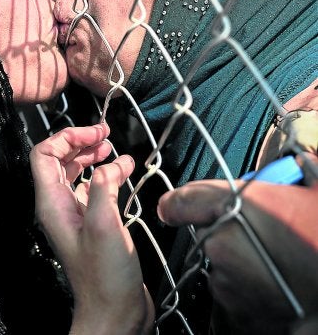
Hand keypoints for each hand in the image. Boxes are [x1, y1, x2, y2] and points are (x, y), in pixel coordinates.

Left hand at [30, 123, 153, 334]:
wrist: (115, 314)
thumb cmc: (105, 280)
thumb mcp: (104, 225)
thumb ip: (103, 188)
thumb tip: (109, 165)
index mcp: (52, 204)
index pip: (43, 155)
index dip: (66, 137)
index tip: (92, 132)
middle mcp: (60, 207)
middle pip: (59, 160)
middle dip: (80, 141)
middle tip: (103, 133)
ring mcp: (76, 214)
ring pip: (77, 172)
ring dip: (93, 156)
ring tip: (111, 147)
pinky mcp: (93, 222)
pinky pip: (95, 188)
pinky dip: (108, 174)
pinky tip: (124, 170)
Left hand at [157, 176, 317, 333]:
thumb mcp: (314, 186)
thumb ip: (291, 172)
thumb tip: (292, 163)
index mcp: (235, 206)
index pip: (184, 201)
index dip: (178, 204)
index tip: (174, 208)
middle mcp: (221, 244)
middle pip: (207, 233)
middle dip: (225, 231)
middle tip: (262, 234)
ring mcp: (227, 283)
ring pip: (220, 265)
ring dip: (238, 262)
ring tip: (276, 263)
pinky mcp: (238, 315)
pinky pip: (232, 295)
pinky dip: (247, 289)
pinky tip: (277, 284)